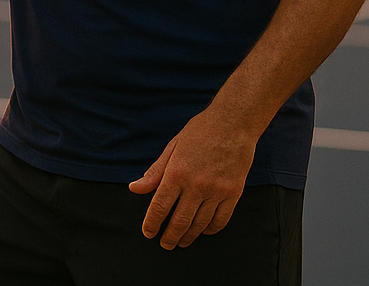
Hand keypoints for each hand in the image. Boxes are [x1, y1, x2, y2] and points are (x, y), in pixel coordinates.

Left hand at [128, 107, 258, 248]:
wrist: (232, 124)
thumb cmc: (199, 133)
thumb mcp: (172, 148)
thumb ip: (154, 172)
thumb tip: (135, 188)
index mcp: (177, 173)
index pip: (159, 207)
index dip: (152, 223)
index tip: (148, 233)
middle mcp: (196, 185)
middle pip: (179, 221)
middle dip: (169, 237)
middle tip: (164, 244)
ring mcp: (217, 191)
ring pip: (199, 224)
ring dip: (188, 236)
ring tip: (181, 241)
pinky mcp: (233, 194)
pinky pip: (220, 220)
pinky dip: (210, 230)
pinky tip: (202, 231)